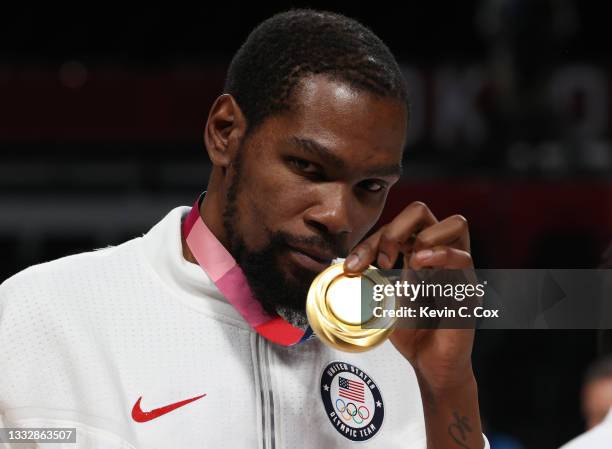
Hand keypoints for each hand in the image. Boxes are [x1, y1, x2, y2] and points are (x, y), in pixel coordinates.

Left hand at [343, 201, 474, 390]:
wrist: (431, 365)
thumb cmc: (412, 333)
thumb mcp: (383, 301)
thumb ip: (372, 281)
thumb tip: (345, 265)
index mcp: (418, 254)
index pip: (394, 228)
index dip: (370, 241)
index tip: (353, 266)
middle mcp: (440, 256)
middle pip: (422, 212)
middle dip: (394, 229)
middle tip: (382, 260)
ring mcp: (458, 270)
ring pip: (455, 223)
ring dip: (422, 239)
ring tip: (409, 264)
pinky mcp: (468, 289)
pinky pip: (464, 258)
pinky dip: (440, 256)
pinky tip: (420, 269)